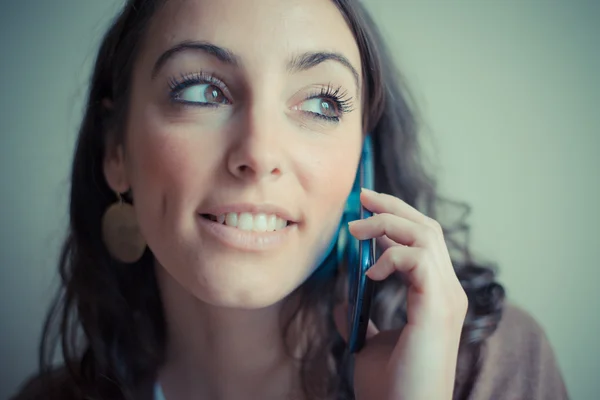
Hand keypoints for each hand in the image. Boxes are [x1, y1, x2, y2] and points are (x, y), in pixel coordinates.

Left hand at [334, 188, 467, 399]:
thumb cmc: (391, 386)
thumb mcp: (368, 343)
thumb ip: (362, 318)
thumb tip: (345, 300)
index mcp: (436, 296)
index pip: (424, 240)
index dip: (396, 217)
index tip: (365, 207)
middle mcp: (448, 291)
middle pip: (428, 227)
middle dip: (393, 206)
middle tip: (361, 196)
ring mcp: (447, 298)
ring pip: (427, 234)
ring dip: (388, 223)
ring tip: (356, 229)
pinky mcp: (438, 308)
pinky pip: (420, 260)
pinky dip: (393, 256)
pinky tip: (371, 272)